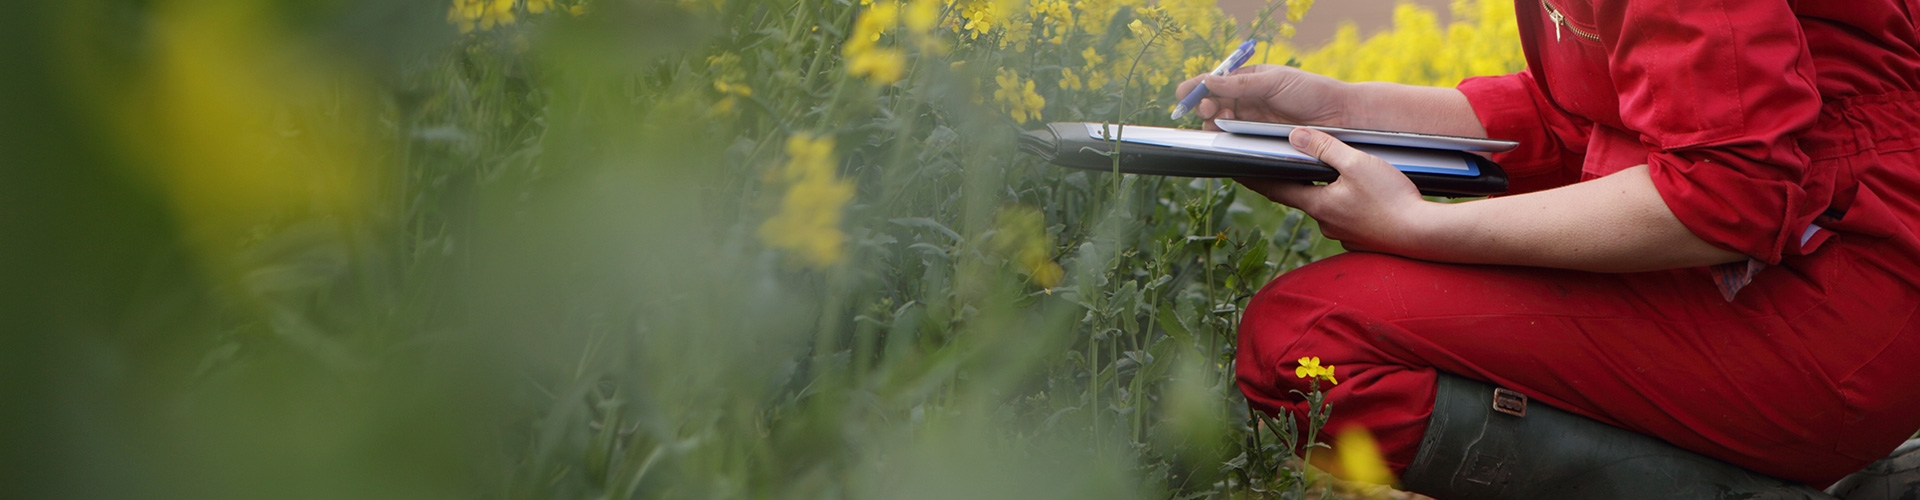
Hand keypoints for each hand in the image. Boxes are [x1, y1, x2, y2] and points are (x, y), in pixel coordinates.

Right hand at [1174, 65, 1351, 131]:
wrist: (1339, 116)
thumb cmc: (1311, 91)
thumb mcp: (1275, 81)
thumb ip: (1240, 84)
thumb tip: (1209, 81)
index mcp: (1248, 81)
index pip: (1215, 82)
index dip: (1197, 88)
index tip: (1185, 95)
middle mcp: (1247, 101)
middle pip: (1212, 105)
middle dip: (1203, 107)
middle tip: (1208, 110)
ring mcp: (1251, 122)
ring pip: (1219, 125)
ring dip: (1213, 123)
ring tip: (1222, 121)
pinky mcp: (1258, 141)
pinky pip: (1235, 141)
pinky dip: (1225, 140)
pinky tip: (1226, 137)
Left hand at [1236, 129, 1435, 252]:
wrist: (1424, 235)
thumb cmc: (1392, 199)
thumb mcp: (1357, 163)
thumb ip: (1325, 148)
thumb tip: (1296, 136)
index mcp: (1318, 205)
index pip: (1275, 189)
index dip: (1255, 178)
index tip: (1237, 169)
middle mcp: (1325, 223)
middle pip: (1303, 196)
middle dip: (1298, 179)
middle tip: (1293, 163)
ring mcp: (1343, 234)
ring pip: (1328, 207)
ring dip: (1329, 192)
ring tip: (1343, 176)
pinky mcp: (1361, 240)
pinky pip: (1348, 218)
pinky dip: (1350, 205)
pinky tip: (1366, 196)